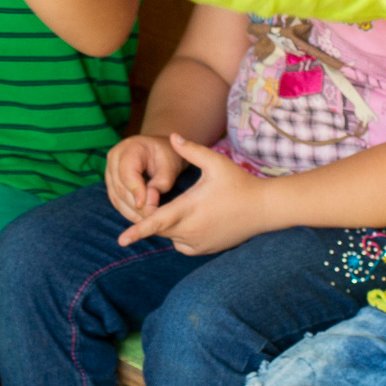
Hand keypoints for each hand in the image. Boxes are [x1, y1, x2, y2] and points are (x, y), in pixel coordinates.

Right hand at [104, 133, 185, 223]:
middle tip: (153, 220)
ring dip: (132, 212)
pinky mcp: (111, 183)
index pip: (127, 173)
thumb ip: (162, 181)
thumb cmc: (167, 155)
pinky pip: (116, 200)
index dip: (137, 192)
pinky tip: (140, 219)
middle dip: (137, 206)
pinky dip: (128, 212)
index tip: (149, 208)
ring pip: (116, 196)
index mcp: (130, 148)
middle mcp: (114, 158)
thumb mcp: (170, 164)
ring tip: (148, 223)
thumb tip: (150, 202)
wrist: (159, 150)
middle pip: (120, 187)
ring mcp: (109, 171)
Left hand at [120, 139, 272, 253]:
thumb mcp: (216, 163)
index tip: (121, 240)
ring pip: (169, 236)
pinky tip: (190, 220)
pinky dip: (178, 234)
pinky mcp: (204, 249)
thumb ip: (191, 150)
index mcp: (189, 208)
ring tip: (184, 206)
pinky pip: (181, 244)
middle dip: (152, 216)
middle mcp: (191, 230)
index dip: (137, 231)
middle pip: (159, 228)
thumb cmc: (240, 183)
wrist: (264, 209)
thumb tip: (171, 136)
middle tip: (154, 201)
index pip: (157, 222)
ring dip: (167, 224)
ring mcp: (198, 243)